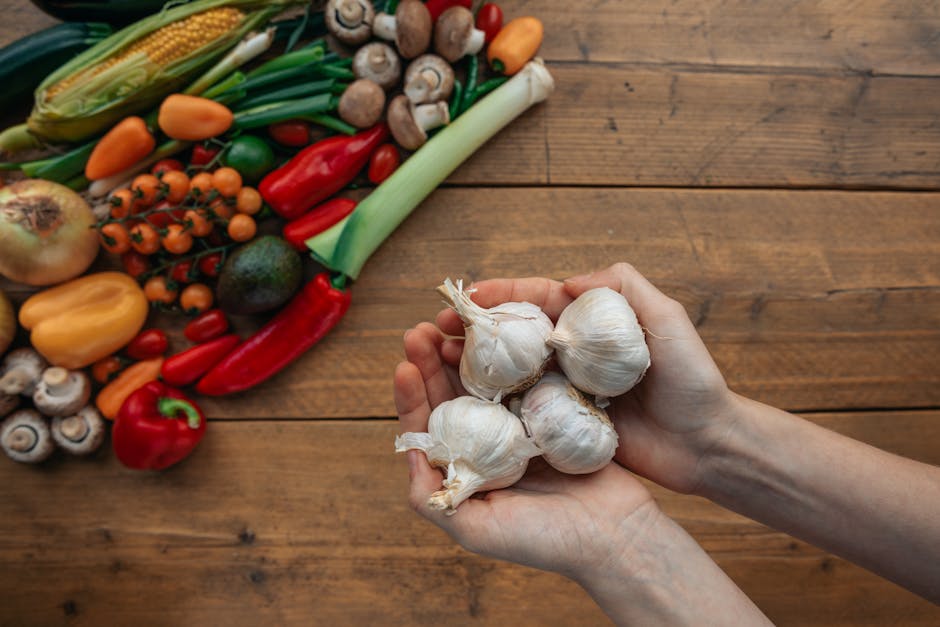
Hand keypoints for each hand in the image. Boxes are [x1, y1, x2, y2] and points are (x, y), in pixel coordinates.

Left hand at [395, 322, 655, 579]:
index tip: (404, 367)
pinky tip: (500, 335)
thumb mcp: (478, 531)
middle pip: (452, 394)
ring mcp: (522, 424)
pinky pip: (527, 377)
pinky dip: (511, 355)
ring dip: (464, 353)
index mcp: (468, 468)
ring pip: (484, 380)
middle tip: (419, 332)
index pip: (430, 427)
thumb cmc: (547, 540)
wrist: (618, 534)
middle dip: (431, 363)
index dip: (413, 397)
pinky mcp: (554, 410)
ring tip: (448, 326)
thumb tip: (408, 454)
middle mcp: (489, 443)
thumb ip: (434, 501)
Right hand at [434, 263, 737, 494]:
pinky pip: (519, 411)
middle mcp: (569, 353)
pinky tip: (461, 405)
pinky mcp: (562, 425)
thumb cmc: (693, 381)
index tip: (465, 296)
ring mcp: (563, 389)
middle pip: (510, 335)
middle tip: (434, 331)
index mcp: (589, 323)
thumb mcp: (668, 321)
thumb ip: (625, 288)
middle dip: (470, 330)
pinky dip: (488, 405)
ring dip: (469, 365)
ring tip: (435, 362)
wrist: (707, 445)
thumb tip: (570, 280)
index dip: (497, 296)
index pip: (534, 300)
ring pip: (506, 371)